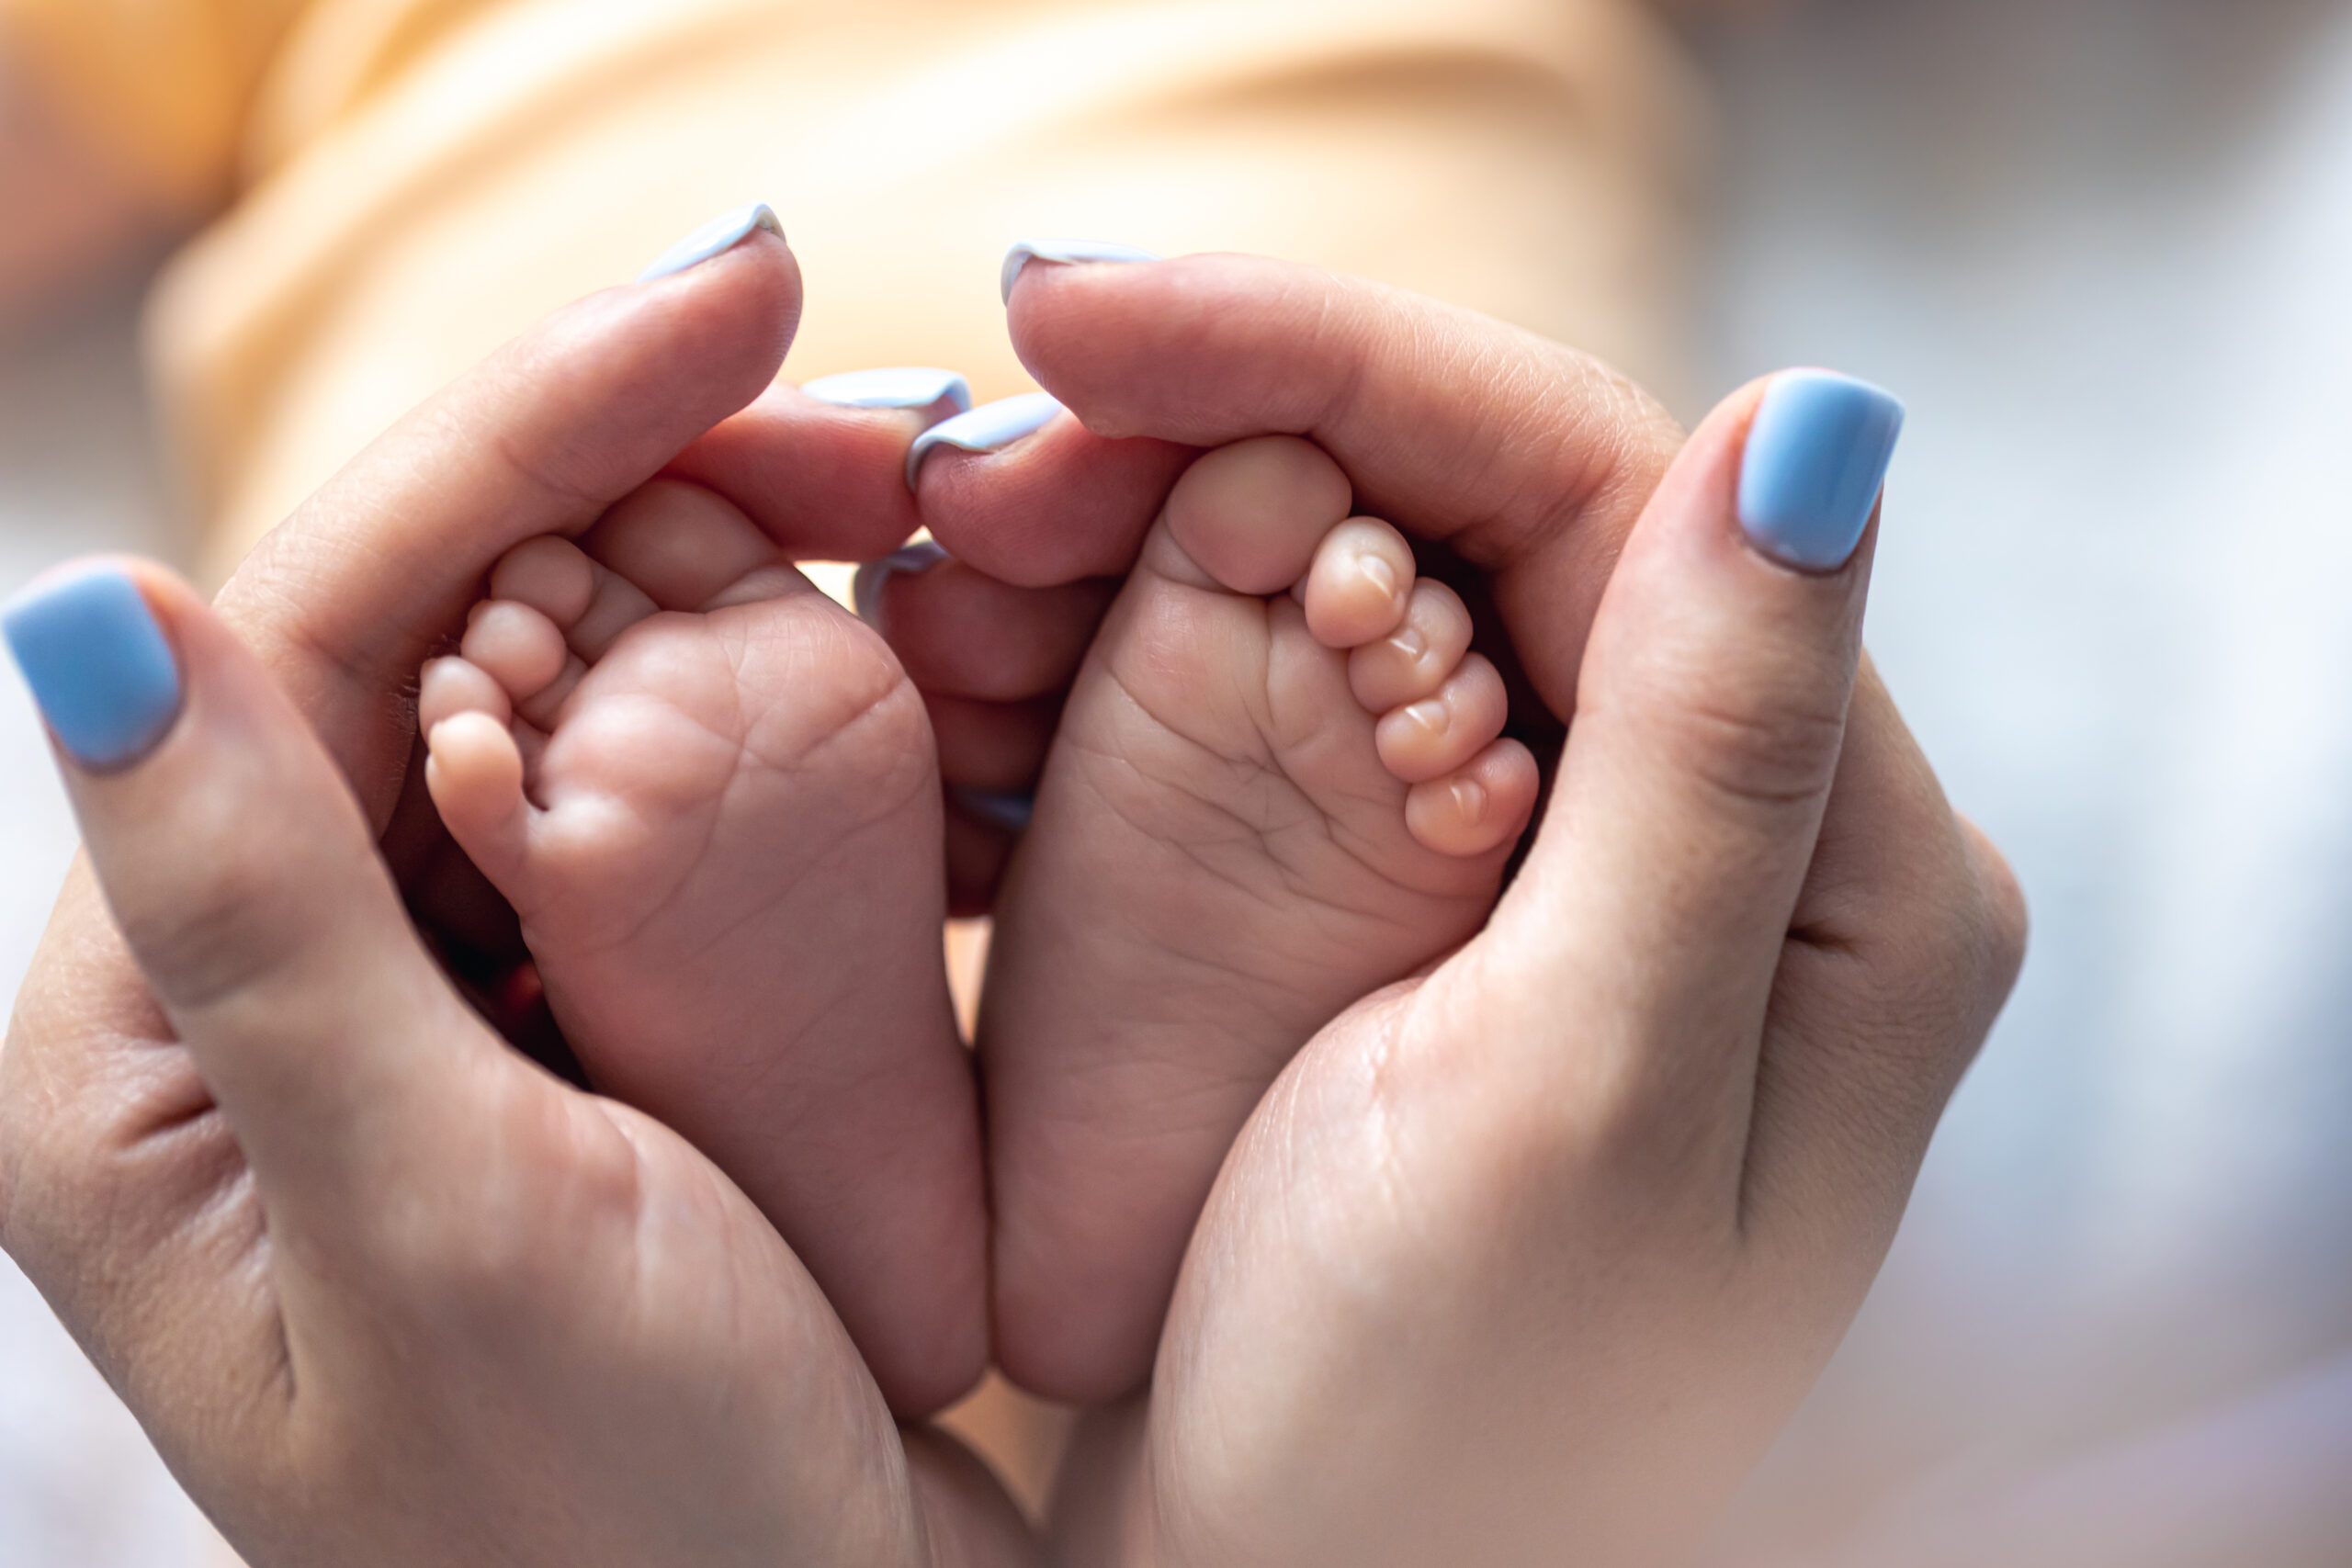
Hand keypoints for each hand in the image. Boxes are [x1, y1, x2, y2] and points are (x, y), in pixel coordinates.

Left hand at [0, 233, 1029, 1565]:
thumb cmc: (626, 1534)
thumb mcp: (442, 1226)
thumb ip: (266, 926)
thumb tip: (85, 613)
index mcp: (157, 1042)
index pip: (315, 631)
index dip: (529, 432)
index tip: (738, 297)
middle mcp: (277, 995)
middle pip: (443, 634)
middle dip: (661, 488)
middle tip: (893, 423)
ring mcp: (447, 1007)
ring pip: (566, 700)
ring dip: (736, 586)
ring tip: (918, 513)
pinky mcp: (588, 1033)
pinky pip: (660, 810)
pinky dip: (782, 718)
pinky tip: (904, 667)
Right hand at [856, 255, 2026, 1562]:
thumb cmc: (1452, 1441)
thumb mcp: (1590, 1101)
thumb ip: (1714, 765)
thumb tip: (1810, 426)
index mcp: (1835, 860)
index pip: (1598, 485)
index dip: (1339, 356)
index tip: (1081, 317)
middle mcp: (1718, 830)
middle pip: (1465, 513)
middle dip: (1202, 446)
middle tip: (968, 465)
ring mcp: (1558, 865)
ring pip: (1352, 588)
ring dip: (1134, 550)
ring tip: (940, 565)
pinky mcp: (1421, 911)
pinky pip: (1280, 713)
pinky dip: (1120, 670)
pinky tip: (979, 671)